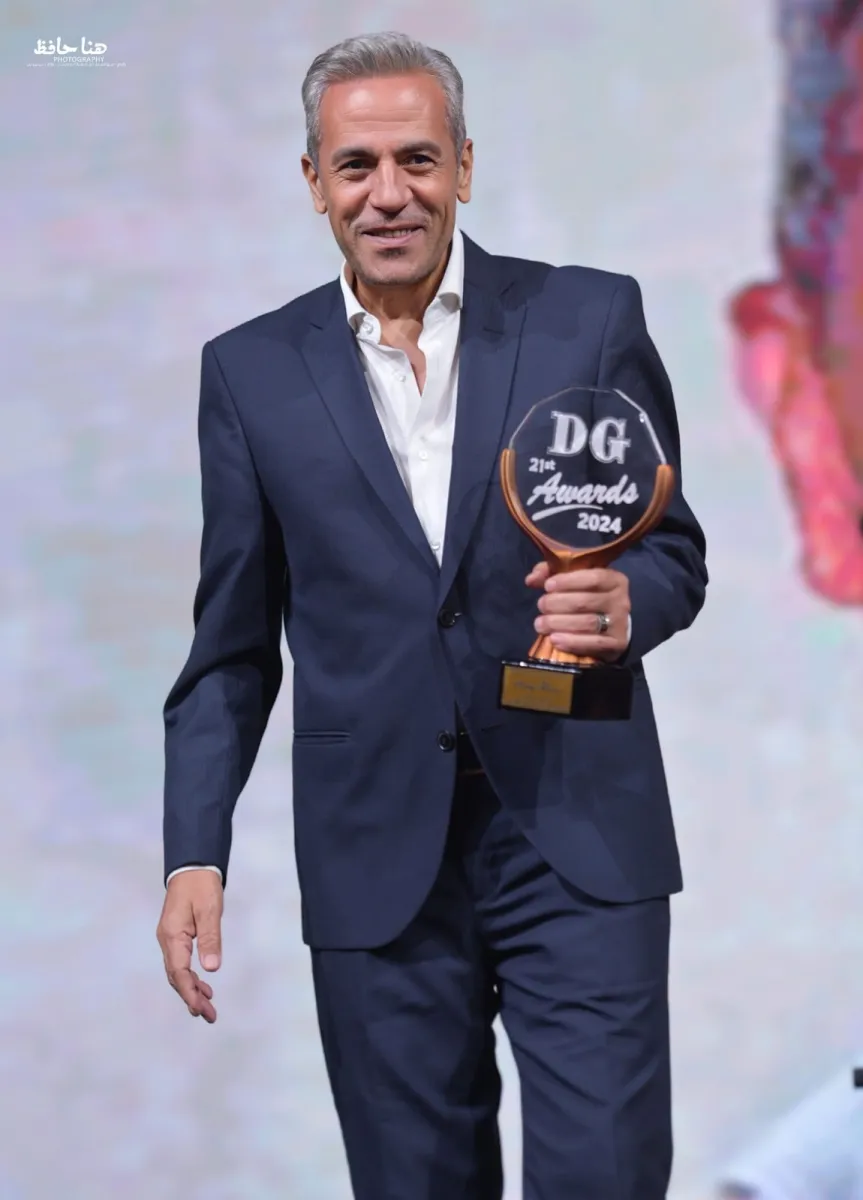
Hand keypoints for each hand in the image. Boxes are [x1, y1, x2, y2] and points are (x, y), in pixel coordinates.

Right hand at [156, 870, 223, 1022]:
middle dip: (192, 998)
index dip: (189, 992)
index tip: (200, 1009)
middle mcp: (167, 940)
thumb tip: (211, 969)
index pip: (179, 972)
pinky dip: (192, 977)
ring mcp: (170, 939)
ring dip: (192, 990)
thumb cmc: (201, 885)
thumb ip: (210, 938)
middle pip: (176, 977)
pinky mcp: (176, 936)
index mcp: (172, 935)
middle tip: (208, 1016)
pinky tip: (204, 986)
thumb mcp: (210, 910)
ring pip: (178, 972)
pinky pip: (181, 963)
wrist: (192, 866)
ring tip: (208, 1008)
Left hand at [526, 561, 630, 661]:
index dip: (568, 581)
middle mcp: (621, 600)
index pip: (593, 578)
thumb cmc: (588, 597)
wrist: (612, 627)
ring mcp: (620, 623)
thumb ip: (551, 573)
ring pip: (588, 622)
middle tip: (541, 606)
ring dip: (559, 623)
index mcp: (614, 580)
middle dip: (557, 603)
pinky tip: (554, 639)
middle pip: (585, 601)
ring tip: (540, 624)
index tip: (547, 586)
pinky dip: (572, 642)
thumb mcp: (572, 579)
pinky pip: (593, 643)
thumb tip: (531, 579)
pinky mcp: (617, 644)